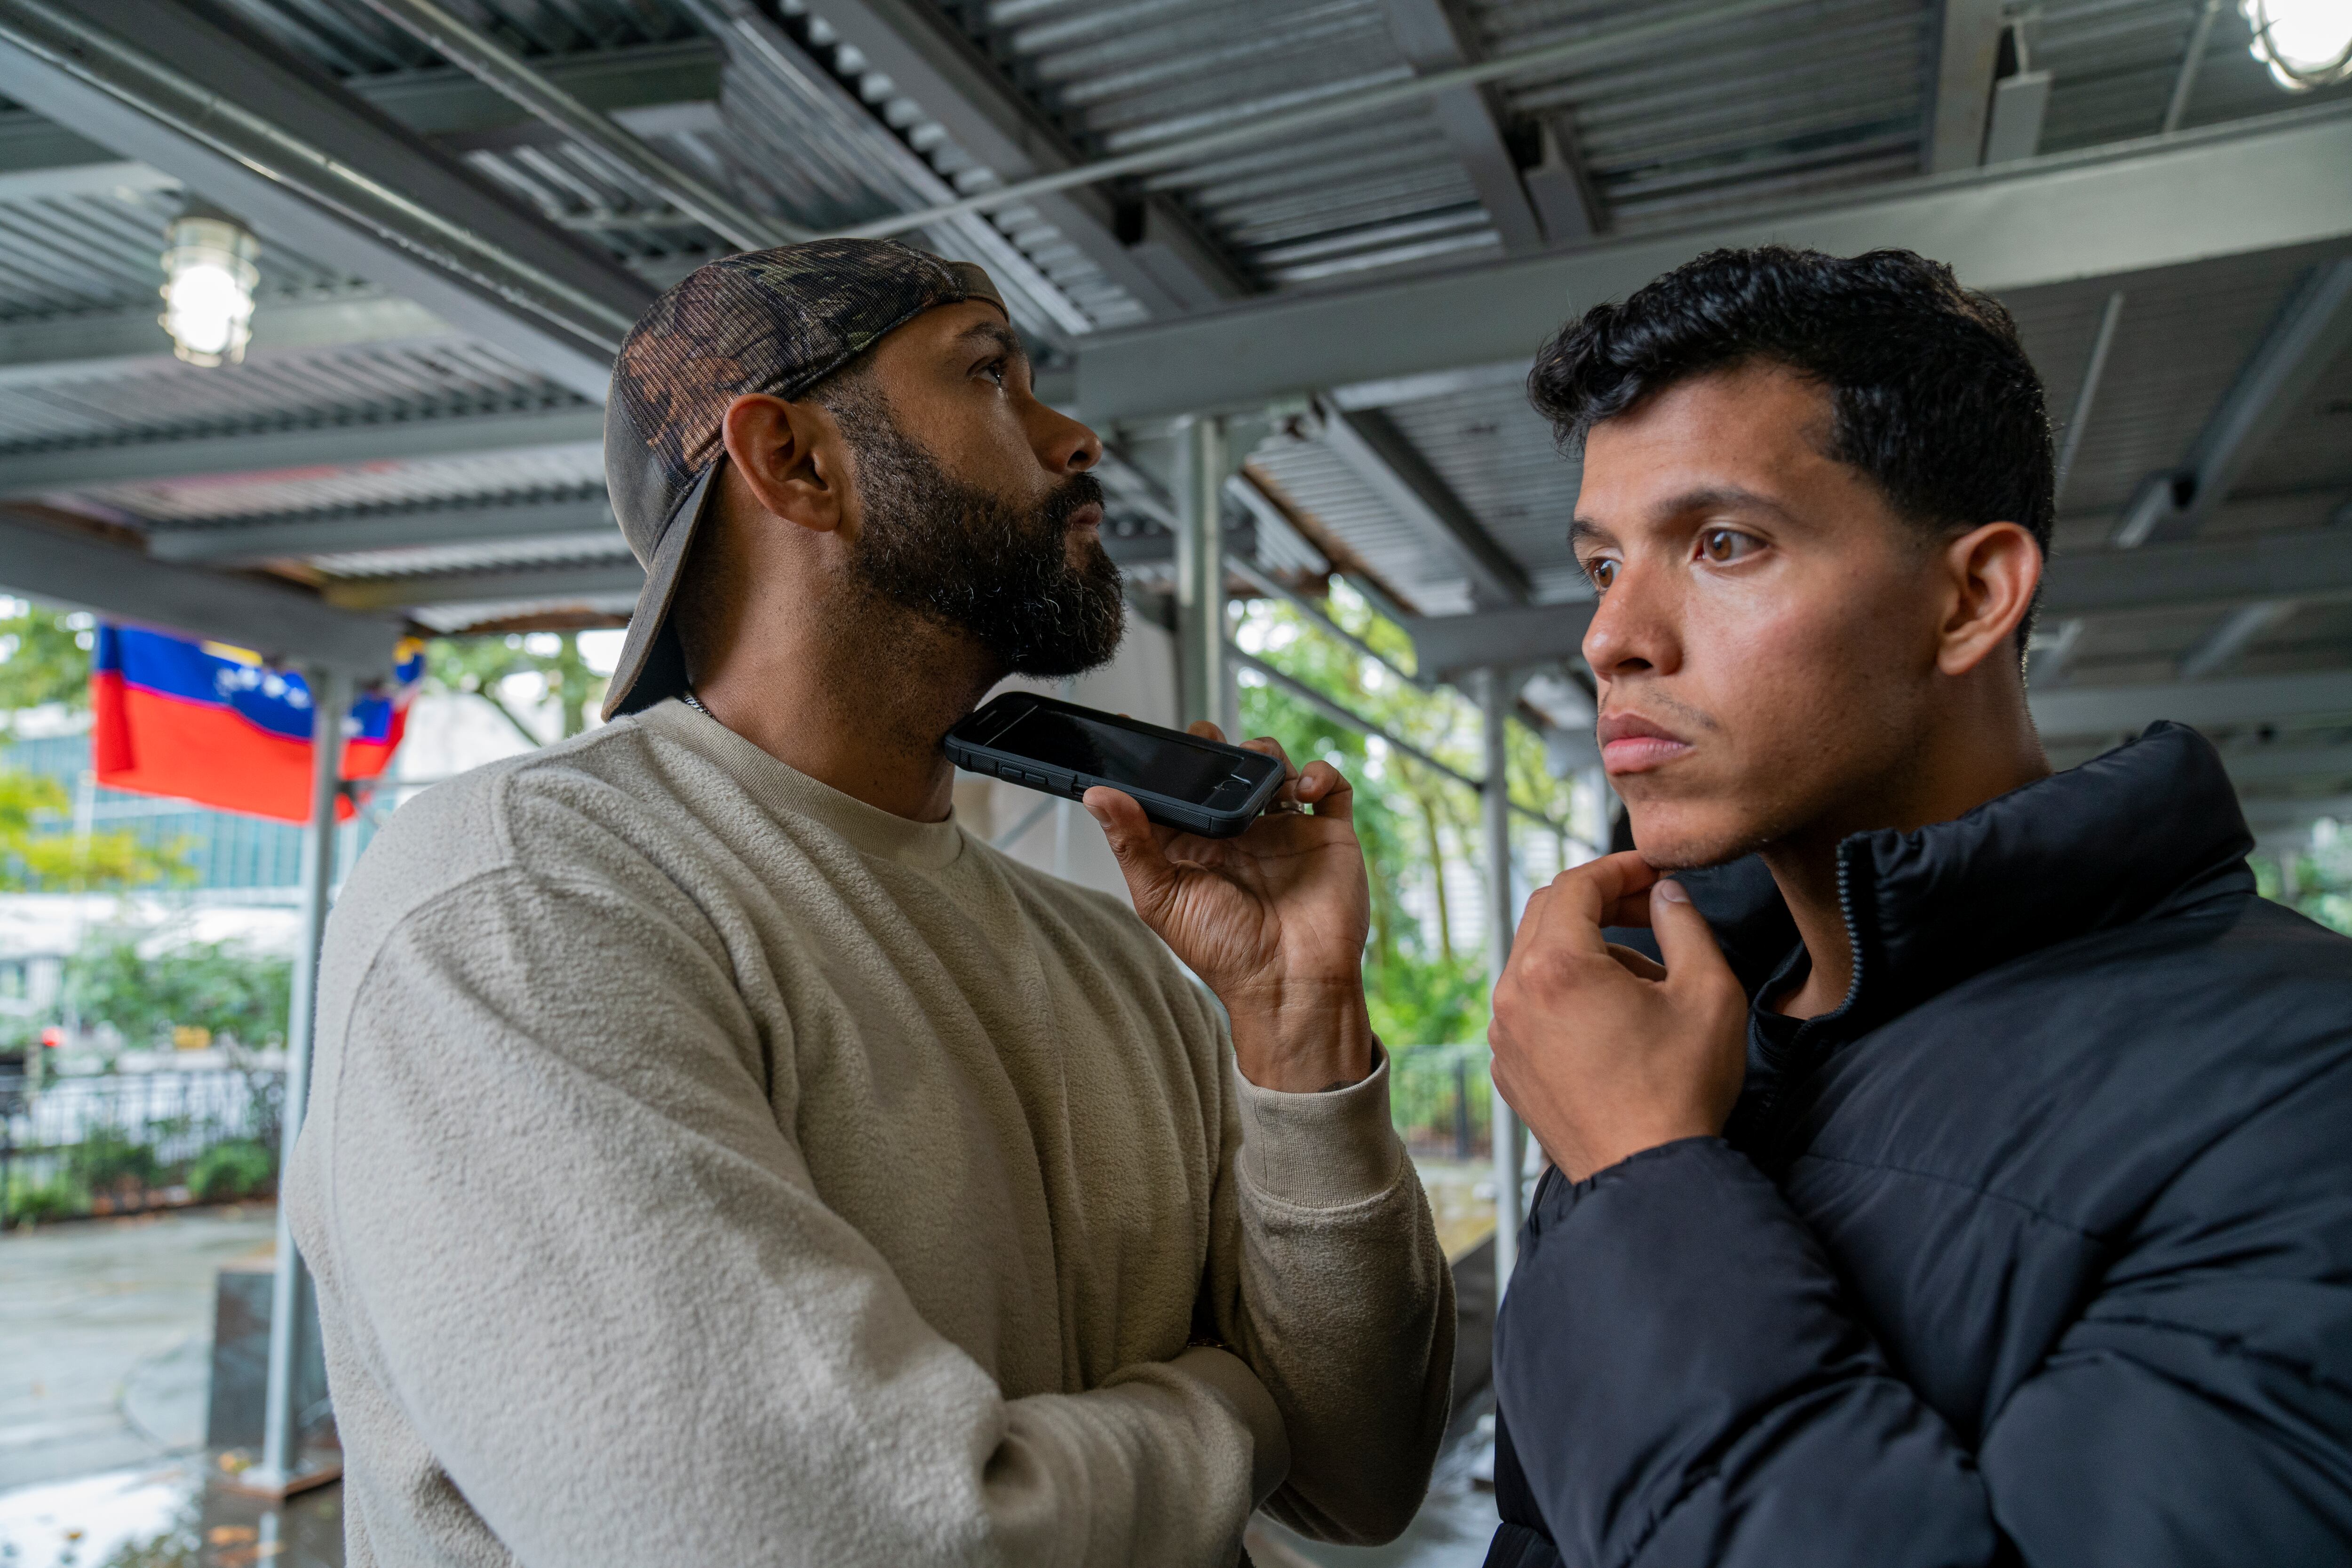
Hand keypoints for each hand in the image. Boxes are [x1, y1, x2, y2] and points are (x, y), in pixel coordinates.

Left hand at [1082, 725, 1373, 1093]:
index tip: (1136, 728)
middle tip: (1205, 739)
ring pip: (1274, 767)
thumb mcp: (1162, 899)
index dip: (1159, 761)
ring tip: (1257, 769)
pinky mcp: (1325, 834)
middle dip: (1215, 745)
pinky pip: (1329, 787)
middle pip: (1226, 767)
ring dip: (1264, 752)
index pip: (1175, 790)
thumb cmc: (1225, 953)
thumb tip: (1097, 794)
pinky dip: (1319, 771)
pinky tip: (1302, 785)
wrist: (1290, 984)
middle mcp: (1239, 833)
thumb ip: (1132, 844)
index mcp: (1197, 845)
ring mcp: (1283, 830)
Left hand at [1488, 851, 1747, 1181]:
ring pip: (1538, 962)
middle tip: (1651, 910)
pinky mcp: (1508, 1069)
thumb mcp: (1708, 993)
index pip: (1576, 885)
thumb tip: (1666, 894)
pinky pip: (1531, 1008)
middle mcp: (1514, 995)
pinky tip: (1616, 1024)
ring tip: (1648, 986)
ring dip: (1588, 953)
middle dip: (1601, 902)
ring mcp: (1505, 1036)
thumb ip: (1686, 925)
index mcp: (1555, 966)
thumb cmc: (1680, 1090)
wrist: (1648, 1179)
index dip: (1619, 868)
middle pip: (1548, 914)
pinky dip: (1567, 996)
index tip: (1654, 872)